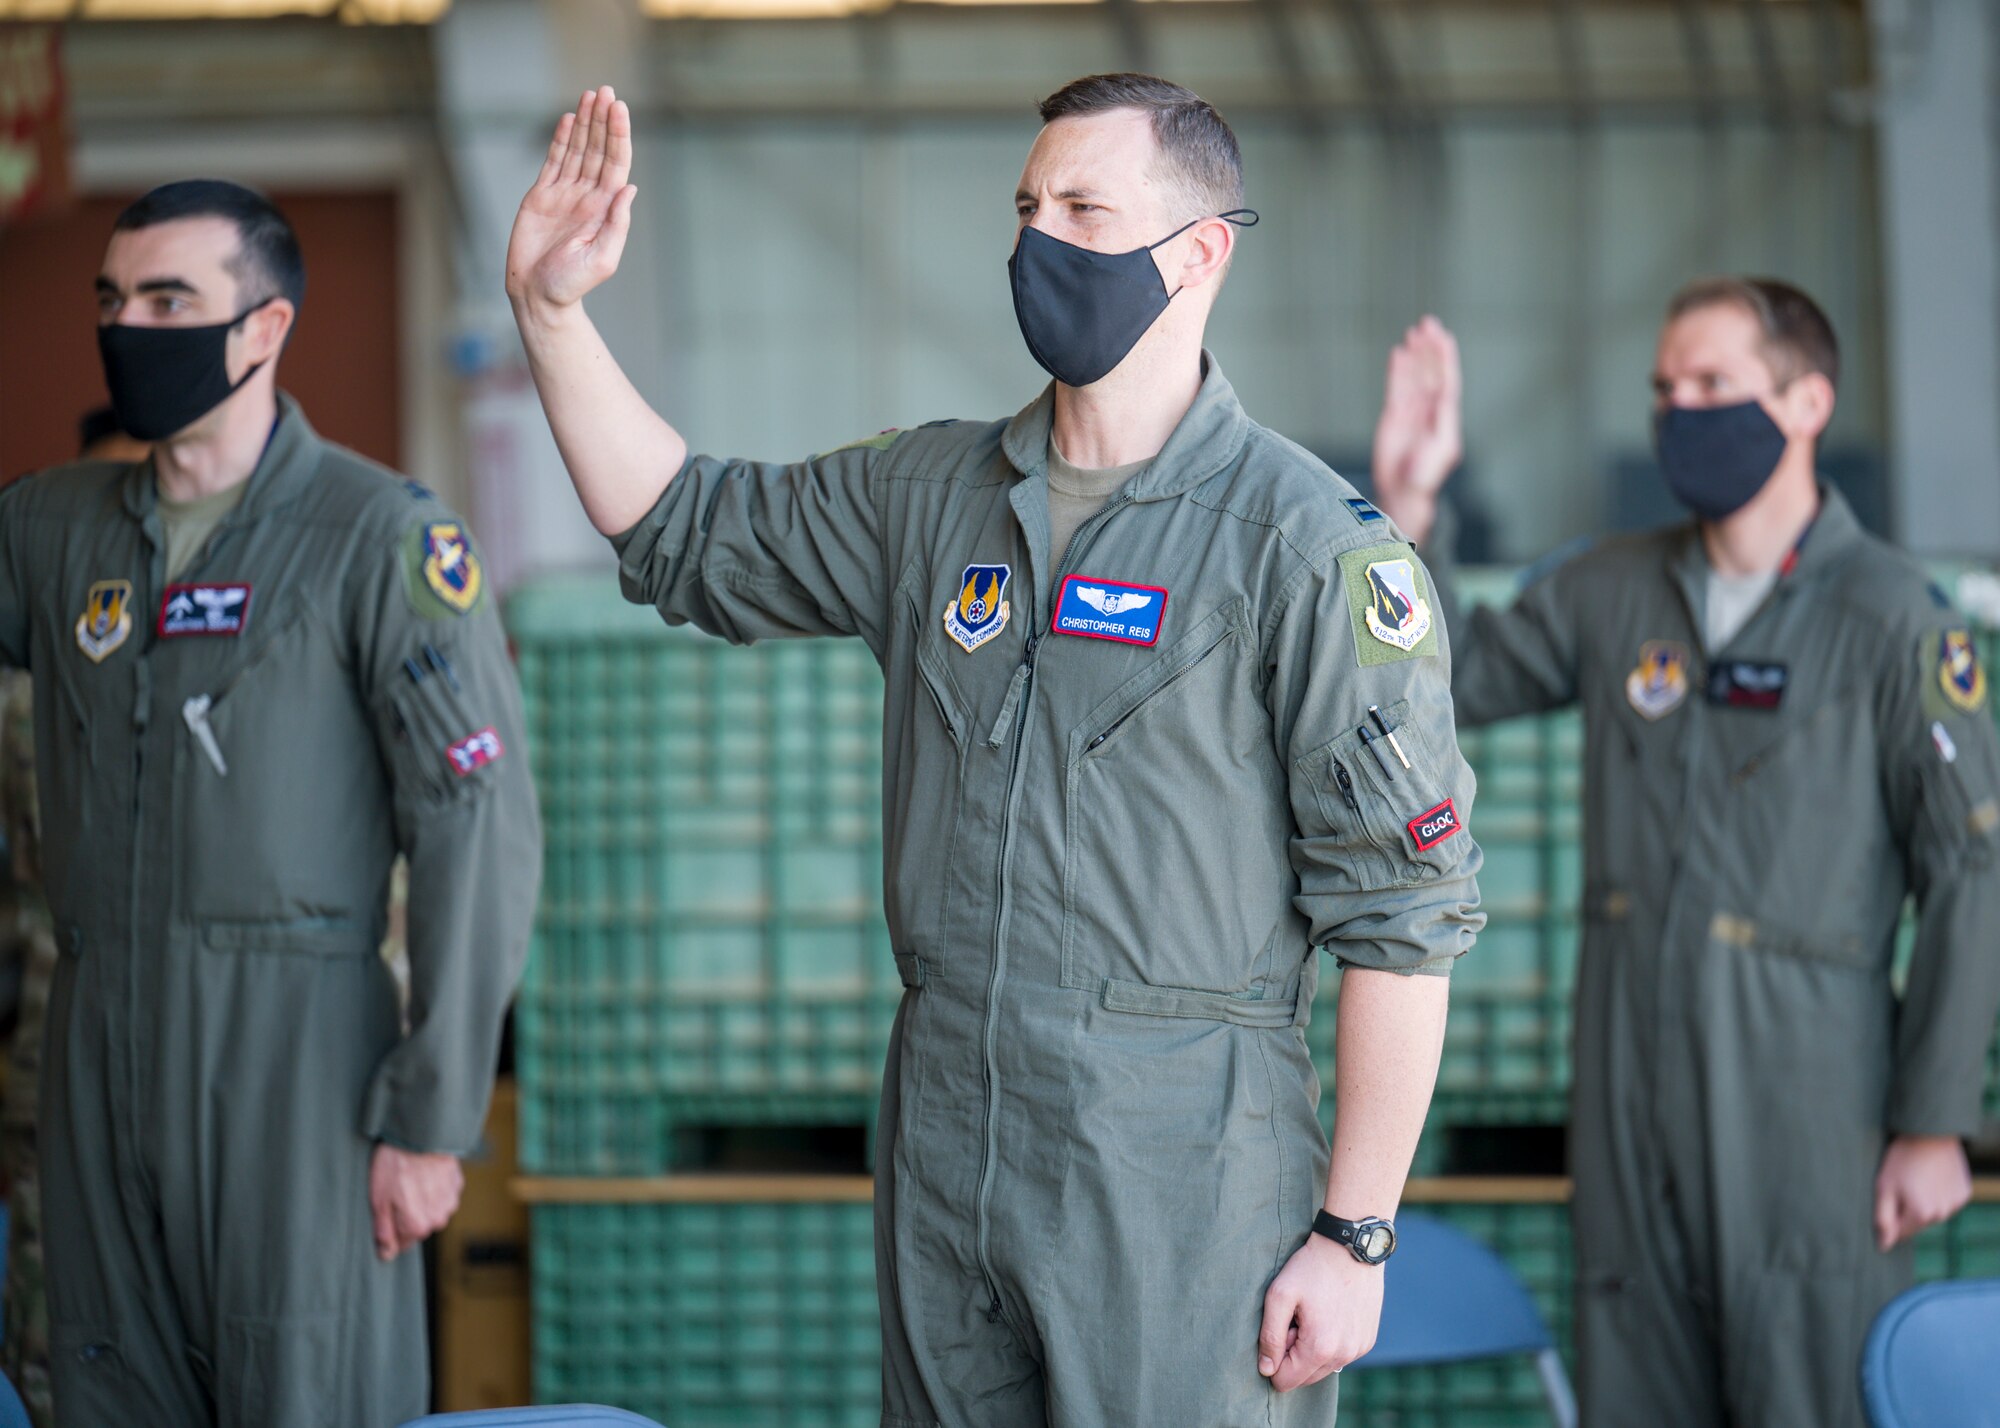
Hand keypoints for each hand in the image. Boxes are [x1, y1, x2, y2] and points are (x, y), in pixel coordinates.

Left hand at [368, 1143, 464, 1260]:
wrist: (421, 1135)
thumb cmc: (395, 1166)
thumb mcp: (379, 1201)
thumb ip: (384, 1233)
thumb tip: (386, 1255)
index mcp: (417, 1226)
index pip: (402, 1243)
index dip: (391, 1229)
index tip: (386, 1210)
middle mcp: (438, 1220)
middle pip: (418, 1226)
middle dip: (407, 1215)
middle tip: (397, 1191)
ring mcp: (450, 1203)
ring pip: (432, 1211)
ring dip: (423, 1202)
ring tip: (411, 1180)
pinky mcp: (457, 1185)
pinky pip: (443, 1195)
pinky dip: (434, 1188)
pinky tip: (424, 1174)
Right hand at [506, 85, 636, 318]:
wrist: (537, 296)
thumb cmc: (570, 285)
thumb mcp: (601, 259)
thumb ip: (617, 225)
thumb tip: (630, 189)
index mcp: (605, 208)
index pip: (615, 163)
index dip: (618, 135)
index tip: (619, 108)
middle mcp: (588, 197)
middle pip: (598, 150)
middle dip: (603, 120)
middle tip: (606, 90)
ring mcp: (565, 195)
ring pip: (577, 150)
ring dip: (584, 123)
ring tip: (590, 95)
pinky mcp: (541, 197)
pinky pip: (554, 162)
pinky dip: (561, 140)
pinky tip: (567, 119)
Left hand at [1257, 1233, 1383, 1391]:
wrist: (1350, 1246)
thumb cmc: (1311, 1268)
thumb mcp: (1280, 1296)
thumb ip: (1269, 1336)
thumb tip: (1266, 1370)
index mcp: (1320, 1349)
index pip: (1286, 1381)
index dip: (1276, 1356)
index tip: (1284, 1326)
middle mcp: (1345, 1356)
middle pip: (1305, 1378)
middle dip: (1294, 1354)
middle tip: (1298, 1318)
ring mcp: (1359, 1349)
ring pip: (1323, 1368)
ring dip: (1312, 1348)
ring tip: (1314, 1313)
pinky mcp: (1368, 1340)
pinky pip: (1341, 1355)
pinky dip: (1330, 1342)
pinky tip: (1330, 1312)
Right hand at [1370, 315, 1461, 545]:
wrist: (1402, 493)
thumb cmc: (1424, 478)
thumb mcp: (1440, 452)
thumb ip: (1442, 424)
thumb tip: (1443, 398)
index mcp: (1444, 417)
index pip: (1446, 380)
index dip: (1445, 358)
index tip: (1443, 337)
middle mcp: (1430, 410)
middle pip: (1431, 372)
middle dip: (1430, 349)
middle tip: (1427, 323)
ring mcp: (1412, 412)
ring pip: (1414, 376)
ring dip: (1415, 355)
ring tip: (1413, 332)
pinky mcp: (1394, 417)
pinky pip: (1396, 388)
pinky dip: (1397, 371)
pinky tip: (1398, 354)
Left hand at [1874, 1134, 1971, 1250]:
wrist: (1930, 1133)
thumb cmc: (1902, 1159)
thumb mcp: (1884, 1187)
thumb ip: (1883, 1219)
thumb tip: (1884, 1246)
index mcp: (1921, 1214)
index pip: (1901, 1233)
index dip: (1889, 1219)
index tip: (1886, 1200)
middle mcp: (1943, 1214)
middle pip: (1918, 1222)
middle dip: (1907, 1209)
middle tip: (1900, 1184)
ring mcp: (1956, 1204)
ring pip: (1934, 1212)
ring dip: (1924, 1202)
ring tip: (1916, 1178)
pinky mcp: (1964, 1192)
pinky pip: (1947, 1201)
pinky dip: (1939, 1193)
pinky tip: (1932, 1175)